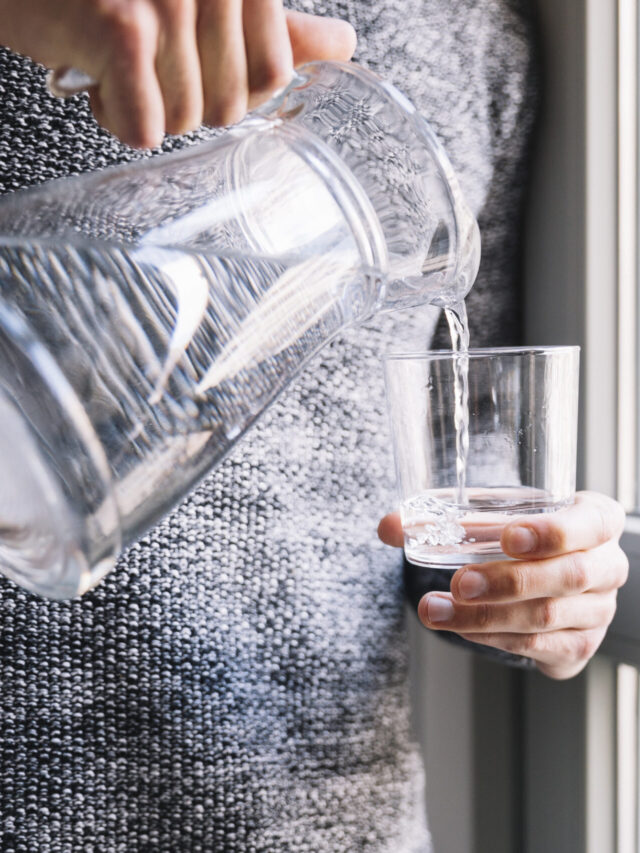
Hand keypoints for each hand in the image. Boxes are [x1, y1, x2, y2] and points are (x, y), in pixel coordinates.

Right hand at [0, 1, 355, 146]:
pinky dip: (114, 120)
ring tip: (113, 66)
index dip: (231, 92)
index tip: (192, 69)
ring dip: (142, 109)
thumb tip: (341, 46)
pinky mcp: (122, 26)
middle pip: (227, 106)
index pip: (273, 76)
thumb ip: (274, 25)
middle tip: (143, 64)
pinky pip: (144, 127)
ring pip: (183, 120)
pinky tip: (93, 80)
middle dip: (181, 101)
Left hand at [378, 491, 628, 678]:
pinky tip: (460, 629)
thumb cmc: (526, 535)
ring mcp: (597, 610)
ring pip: (544, 617)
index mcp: (597, 520)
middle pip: (564, 576)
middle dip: (506, 581)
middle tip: (459, 582)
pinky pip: (536, 646)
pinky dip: (494, 638)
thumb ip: (445, 515)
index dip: (550, 532)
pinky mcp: (578, 645)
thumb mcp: (496, 515)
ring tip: (435, 610)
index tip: (506, 537)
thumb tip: (387, 526)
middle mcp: (607, 566)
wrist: (553, 577)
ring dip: (485, 616)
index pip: (587, 524)